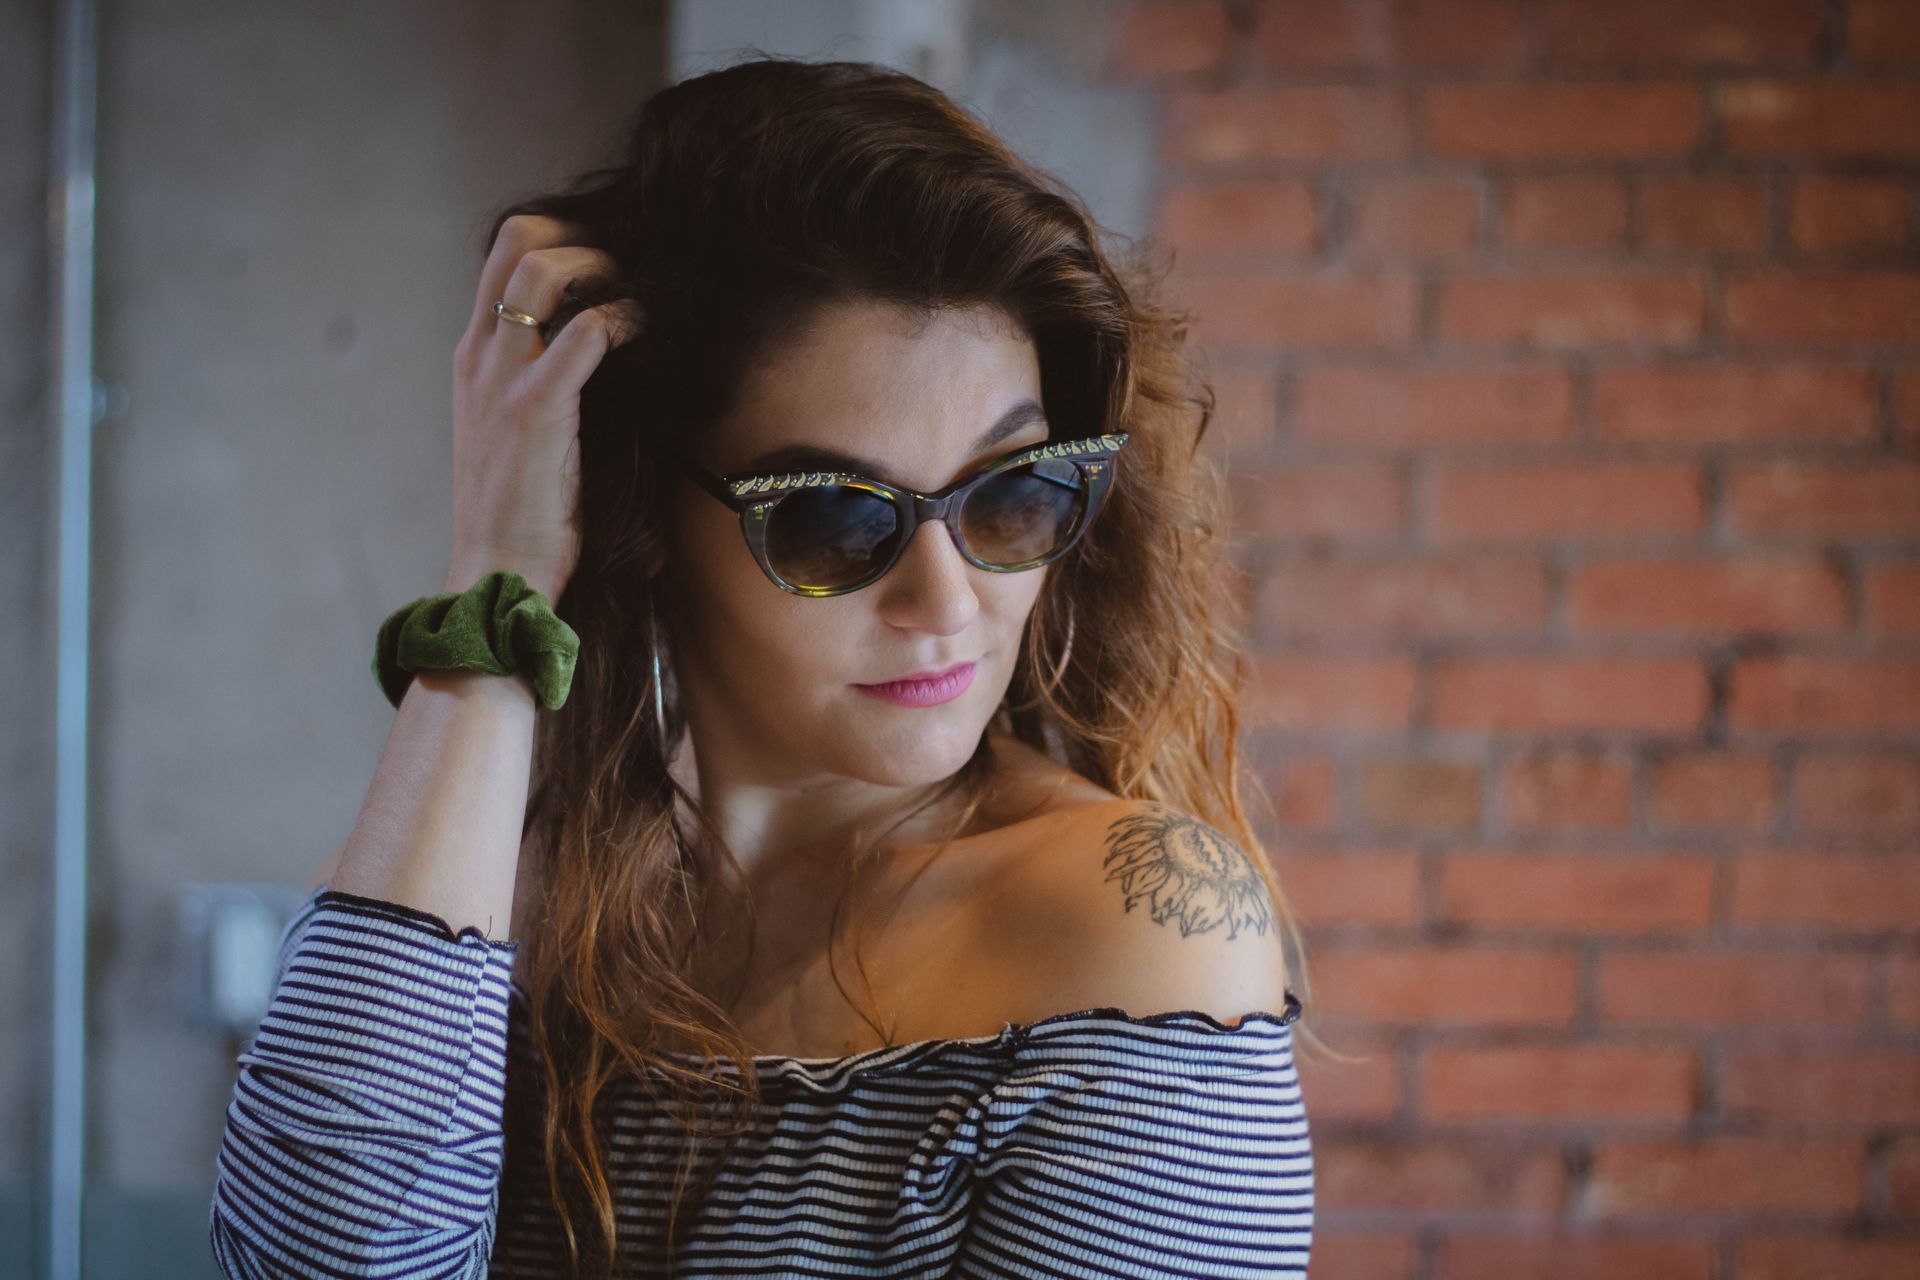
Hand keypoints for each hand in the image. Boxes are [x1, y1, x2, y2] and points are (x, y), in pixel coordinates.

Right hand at [444, 213, 643, 601]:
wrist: (497, 570)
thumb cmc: (522, 512)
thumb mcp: (517, 433)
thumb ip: (541, 385)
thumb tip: (597, 354)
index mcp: (474, 357)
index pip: (503, 258)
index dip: (560, 238)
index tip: (610, 254)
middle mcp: (480, 354)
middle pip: (515, 240)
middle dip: (580, 232)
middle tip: (627, 258)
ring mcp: (502, 377)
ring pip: (541, 268)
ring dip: (600, 265)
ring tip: (635, 290)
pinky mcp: (535, 408)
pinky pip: (583, 332)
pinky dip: (621, 317)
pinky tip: (643, 329)